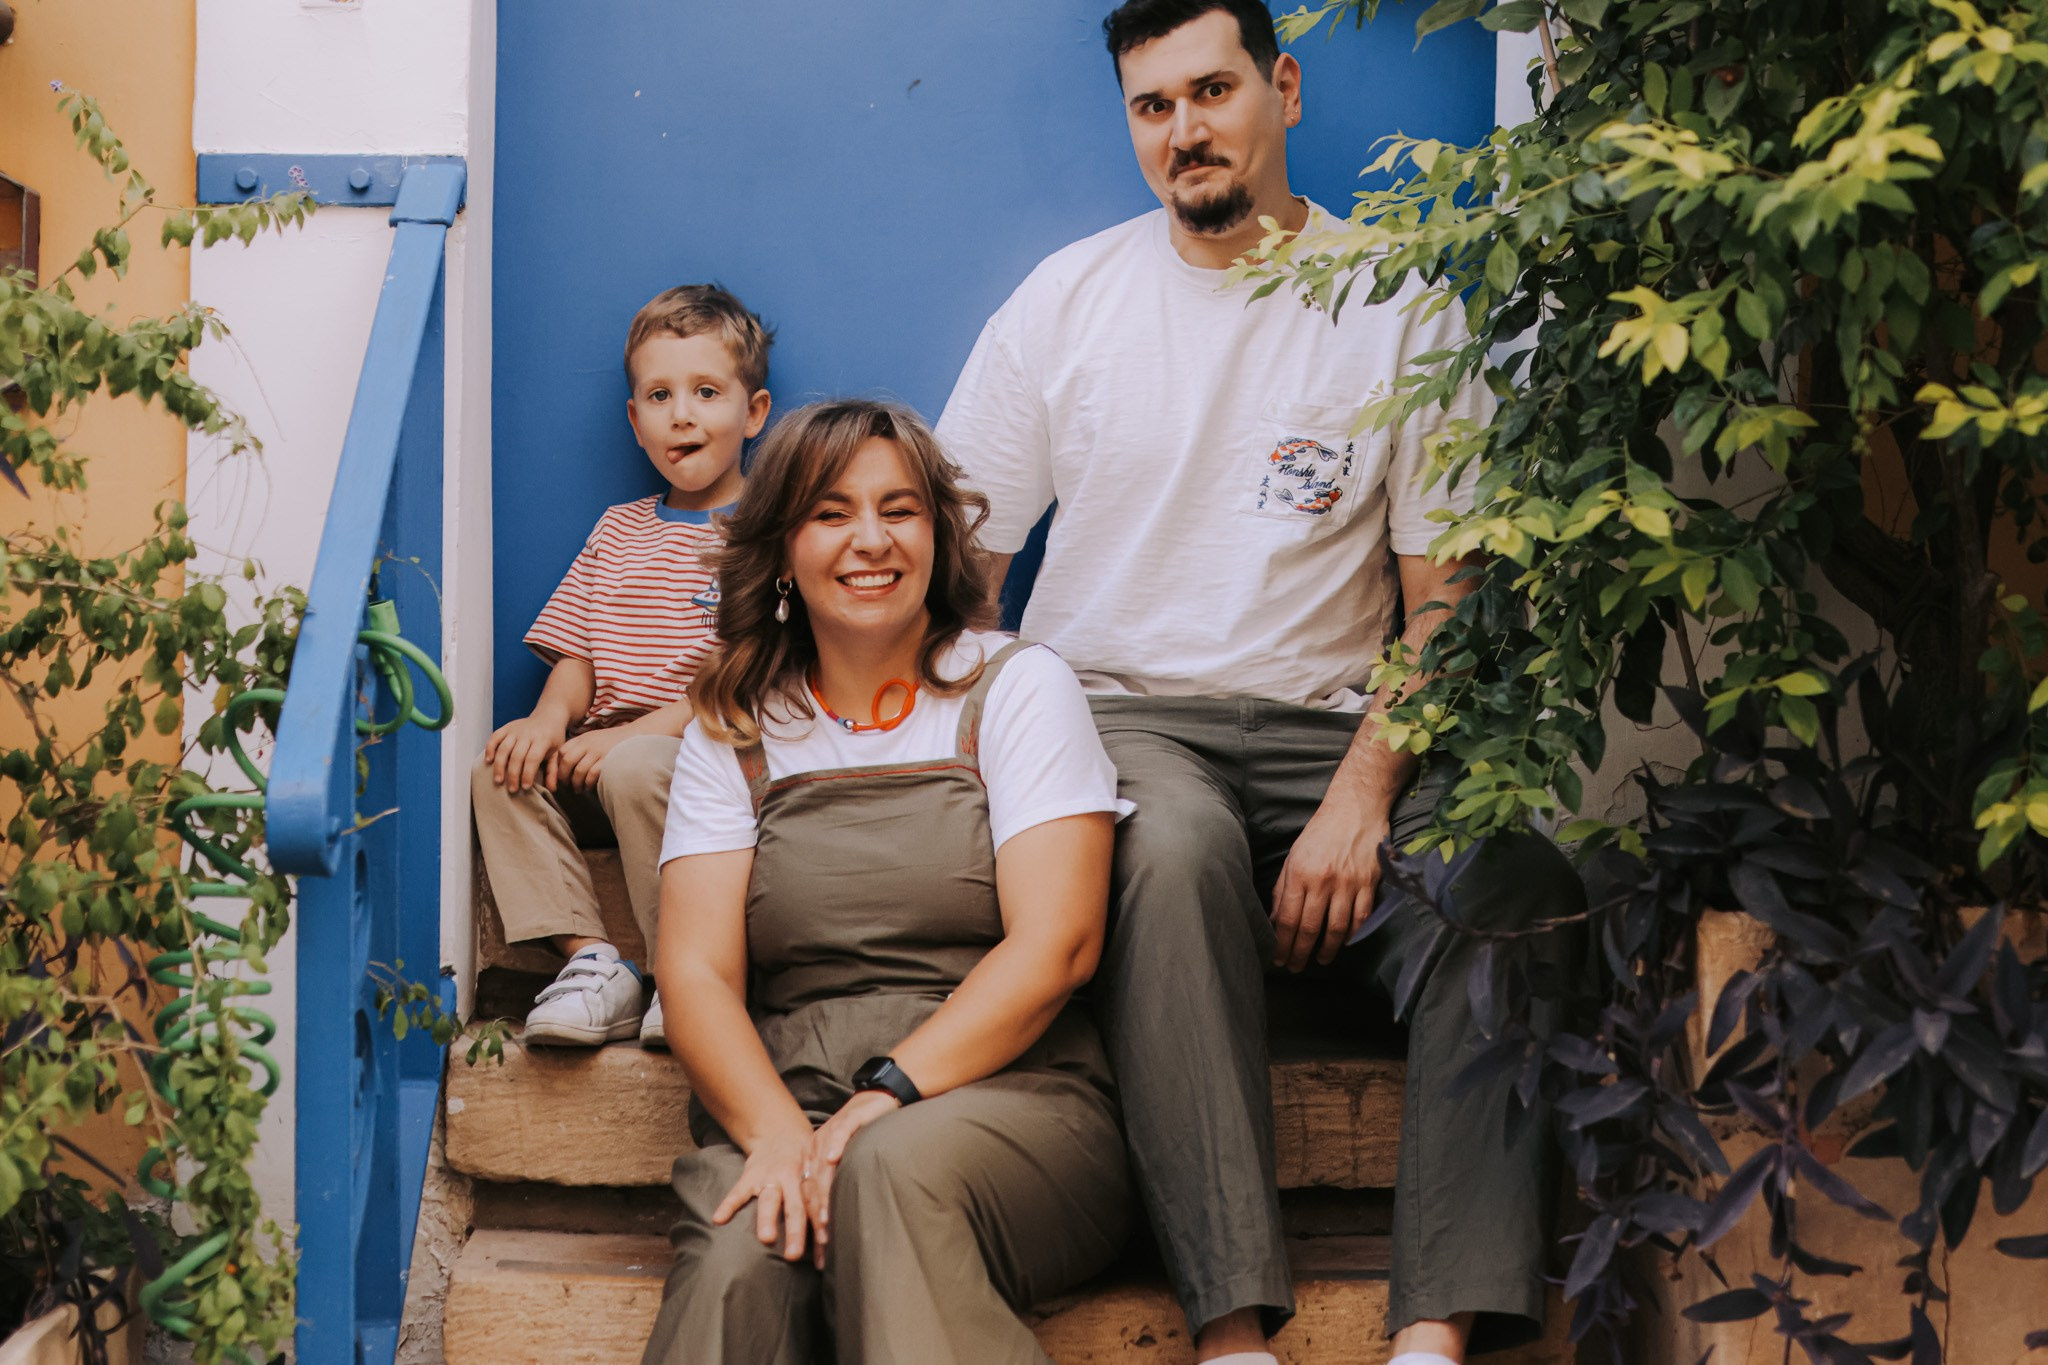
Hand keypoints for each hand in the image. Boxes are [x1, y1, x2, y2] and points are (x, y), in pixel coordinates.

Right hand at [483, 714, 567, 793]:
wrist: (549, 716)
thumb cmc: (553, 738)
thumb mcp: (557, 752)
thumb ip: (553, 770)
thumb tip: (552, 789)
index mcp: (542, 740)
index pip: (532, 759)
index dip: (528, 774)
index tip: (525, 787)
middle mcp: (527, 734)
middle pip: (517, 756)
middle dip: (513, 774)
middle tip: (512, 790)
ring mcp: (515, 730)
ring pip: (504, 748)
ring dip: (499, 765)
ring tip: (498, 781)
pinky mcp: (506, 727)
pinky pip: (495, 737)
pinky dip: (490, 748)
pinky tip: (488, 761)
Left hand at [556, 726, 632, 792]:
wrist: (636, 735)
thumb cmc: (613, 741)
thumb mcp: (594, 738)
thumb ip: (580, 748)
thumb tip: (565, 766)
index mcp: (583, 738)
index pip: (562, 751)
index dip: (558, 766)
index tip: (561, 776)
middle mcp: (588, 743)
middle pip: (567, 761)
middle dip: (564, 777)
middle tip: (566, 786)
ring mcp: (598, 752)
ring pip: (579, 771)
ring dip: (576, 784)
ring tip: (578, 790)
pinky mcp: (608, 760)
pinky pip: (592, 775)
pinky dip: (588, 784)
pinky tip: (589, 788)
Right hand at [711, 1127, 813, 1262]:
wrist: (780, 1133)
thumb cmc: (805, 1161)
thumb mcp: (818, 1171)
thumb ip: (822, 1198)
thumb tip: (832, 1240)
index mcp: (811, 1180)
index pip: (817, 1207)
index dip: (821, 1225)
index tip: (825, 1245)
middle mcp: (792, 1178)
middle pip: (795, 1207)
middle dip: (795, 1231)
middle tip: (794, 1255)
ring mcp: (769, 1177)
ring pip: (769, 1200)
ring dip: (768, 1220)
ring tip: (766, 1238)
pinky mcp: (750, 1175)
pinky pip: (738, 1192)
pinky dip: (728, 1205)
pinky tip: (718, 1220)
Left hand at [799, 1089, 900, 1267]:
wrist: (878, 1099)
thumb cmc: (865, 1136)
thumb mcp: (847, 1162)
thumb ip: (839, 1186)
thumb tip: (838, 1224)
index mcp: (814, 1160)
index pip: (811, 1198)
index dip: (814, 1226)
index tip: (819, 1253)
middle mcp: (818, 1148)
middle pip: (813, 1188)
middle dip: (816, 1219)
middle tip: (821, 1245)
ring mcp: (832, 1134)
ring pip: (823, 1167)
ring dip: (823, 1193)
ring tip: (823, 1218)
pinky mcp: (849, 1120)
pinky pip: (839, 1135)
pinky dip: (835, 1147)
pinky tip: (833, 1159)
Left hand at [1271, 790, 1388, 971]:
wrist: (1355, 809)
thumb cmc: (1320, 832)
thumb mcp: (1294, 856)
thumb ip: (1283, 889)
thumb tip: (1274, 919)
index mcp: (1300, 873)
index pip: (1287, 918)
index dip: (1281, 943)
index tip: (1278, 958)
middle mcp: (1323, 881)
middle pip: (1309, 928)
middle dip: (1300, 953)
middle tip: (1295, 967)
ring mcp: (1348, 884)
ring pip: (1336, 928)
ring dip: (1326, 950)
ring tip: (1320, 960)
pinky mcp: (1369, 884)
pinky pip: (1360, 918)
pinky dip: (1352, 935)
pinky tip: (1344, 943)